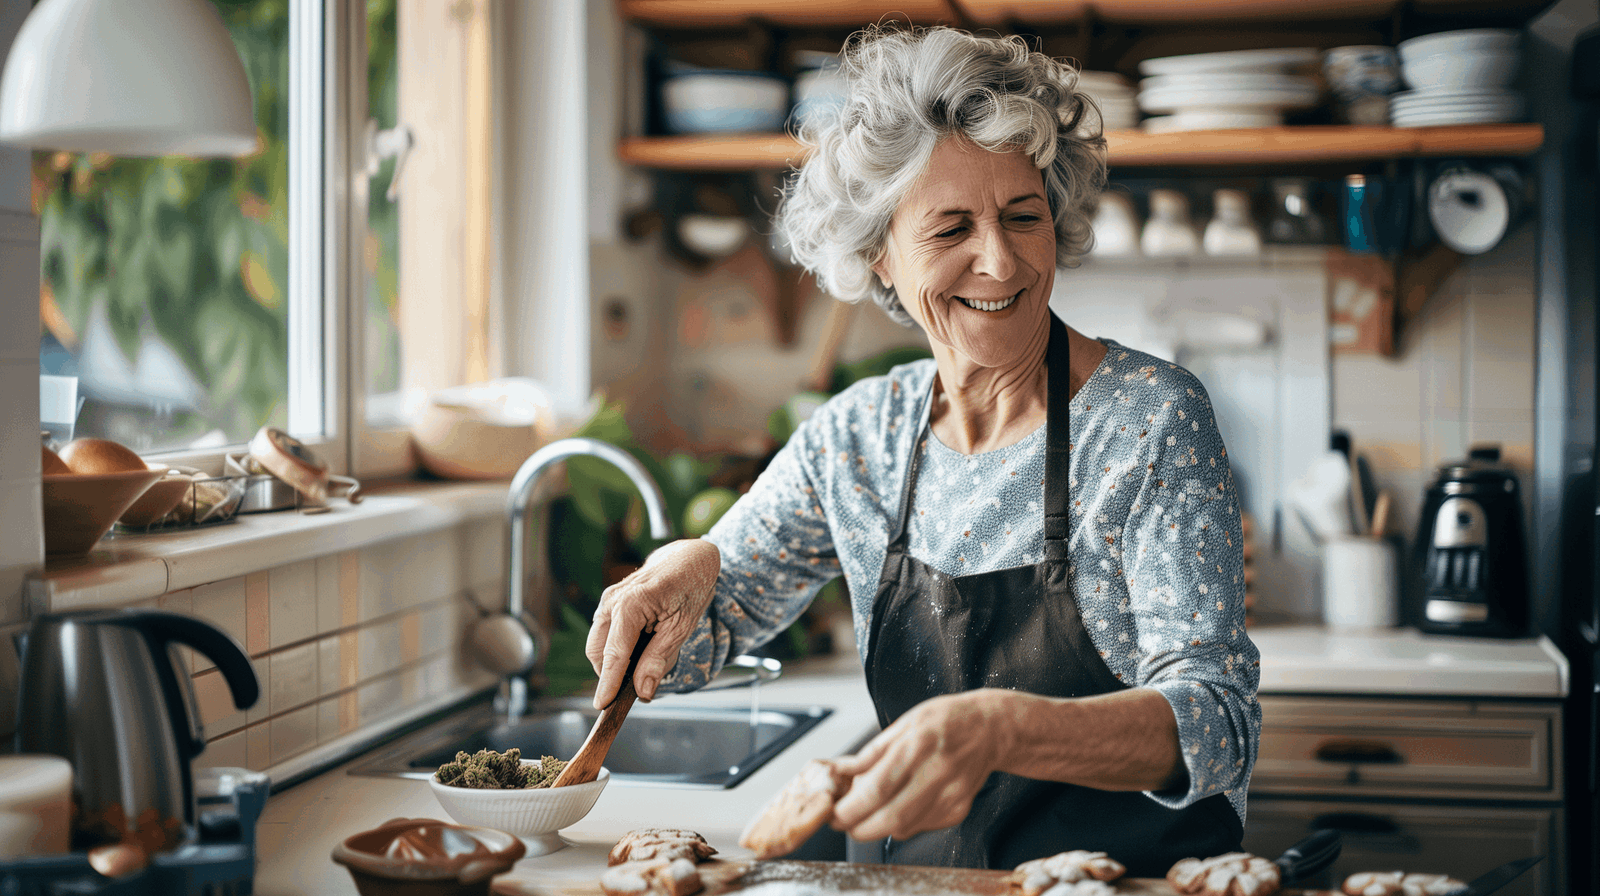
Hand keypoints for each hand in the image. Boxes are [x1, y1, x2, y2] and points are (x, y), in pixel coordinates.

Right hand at [585, 538, 719, 708]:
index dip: (608, 683)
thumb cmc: (690, 587)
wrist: (688, 558)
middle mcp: (612, 601)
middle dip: (612, 674)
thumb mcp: (683, 627)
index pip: (614, 653)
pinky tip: (644, 645)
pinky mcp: (608, 604)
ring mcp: (607, 601)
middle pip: (598, 652)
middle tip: (640, 685)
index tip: (602, 705)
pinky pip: (605, 635)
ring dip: (615, 662)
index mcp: (631, 604)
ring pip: (599, 645)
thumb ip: (659, 659)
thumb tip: (643, 691)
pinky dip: (618, 649)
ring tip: (648, 660)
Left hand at [829, 690, 1014, 841]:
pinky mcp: (959, 809)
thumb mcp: (903, 724)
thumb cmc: (945, 721)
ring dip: (878, 826)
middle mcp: (937, 772)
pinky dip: (902, 822)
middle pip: (890, 818)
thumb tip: (842, 773)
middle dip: (859, 827)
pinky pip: (921, 826)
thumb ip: (871, 753)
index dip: (849, 809)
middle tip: (844, 821)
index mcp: (917, 745)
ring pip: (904, 828)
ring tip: (868, 811)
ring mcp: (951, 794)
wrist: (990, 728)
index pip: (876, 790)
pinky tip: (900, 805)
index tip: (834, 813)